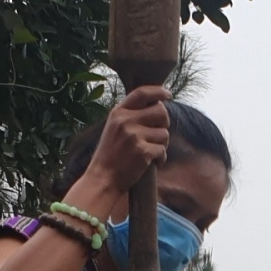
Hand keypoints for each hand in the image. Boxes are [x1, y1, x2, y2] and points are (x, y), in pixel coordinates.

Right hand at [70, 87, 171, 219]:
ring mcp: (133, 136)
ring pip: (164, 133)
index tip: (168, 95)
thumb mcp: (114, 128)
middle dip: (164, 123)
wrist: (103, 178)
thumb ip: (130, 116)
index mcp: (118, 112)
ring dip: (162, 144)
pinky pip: (163, 150)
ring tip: (150, 152)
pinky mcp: (142, 151)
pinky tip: (152, 163)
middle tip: (157, 135)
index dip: (158, 92)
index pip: (142, 93)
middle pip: (160, 111)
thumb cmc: (111, 154)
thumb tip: (157, 106)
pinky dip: (161, 158)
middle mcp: (125, 121)